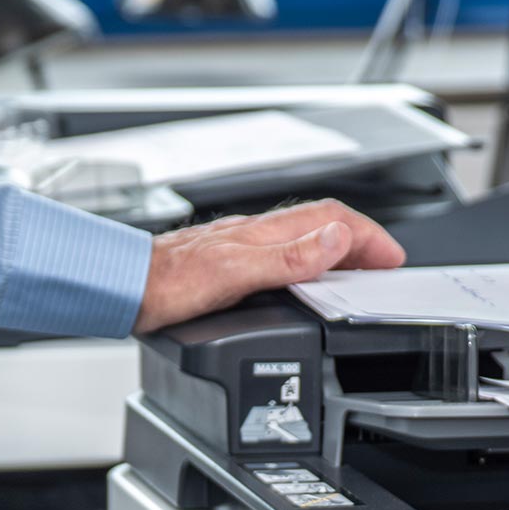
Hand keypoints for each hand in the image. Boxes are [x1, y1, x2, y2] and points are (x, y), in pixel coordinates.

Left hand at [135, 199, 404, 333]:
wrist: (117, 289)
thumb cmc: (162, 284)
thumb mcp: (233, 274)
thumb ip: (288, 258)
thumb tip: (337, 240)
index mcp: (260, 232)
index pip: (329, 219)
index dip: (367, 235)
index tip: (392, 257)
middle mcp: (250, 234)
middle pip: (318, 226)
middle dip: (358, 241)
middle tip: (382, 265)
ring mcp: (235, 248)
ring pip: (298, 240)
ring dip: (332, 253)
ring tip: (351, 274)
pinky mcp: (220, 265)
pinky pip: (276, 257)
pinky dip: (301, 266)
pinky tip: (295, 283)